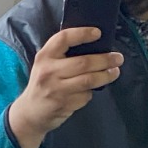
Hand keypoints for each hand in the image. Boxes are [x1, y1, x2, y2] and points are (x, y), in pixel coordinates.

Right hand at [6, 27, 123, 147]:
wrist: (30, 113)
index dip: (82, 34)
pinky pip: (85, 96)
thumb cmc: (42, 84)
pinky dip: (91, 92)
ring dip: (105, 76)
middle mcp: (49, 72)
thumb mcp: (46, 65)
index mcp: (45, 57)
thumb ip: (63, 55)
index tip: (98, 33)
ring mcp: (56, 89)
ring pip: (88, 80)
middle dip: (105, 60)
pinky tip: (91, 90)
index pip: (64, 38)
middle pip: (83, 62)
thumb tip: (94, 47)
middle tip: (118, 58)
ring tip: (115, 72)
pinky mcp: (63, 104)